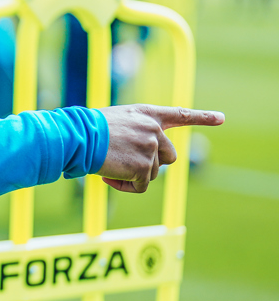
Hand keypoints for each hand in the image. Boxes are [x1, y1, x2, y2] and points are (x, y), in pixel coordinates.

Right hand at [97, 105, 223, 192]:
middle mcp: (153, 129)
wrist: (78, 137)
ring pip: (152, 172)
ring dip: (133, 175)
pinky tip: (109, 178)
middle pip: (168, 155)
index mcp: (146, 114)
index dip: (202, 116)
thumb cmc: (87, 130)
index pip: (179, 114)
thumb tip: (143, 164)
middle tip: (126, 164)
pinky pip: (141, 186)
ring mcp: (150, 147)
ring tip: (109, 168)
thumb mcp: (116, 123)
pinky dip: (126, 187)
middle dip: (151, 164)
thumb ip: (136, 134)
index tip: (221, 118)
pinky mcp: (143, 166)